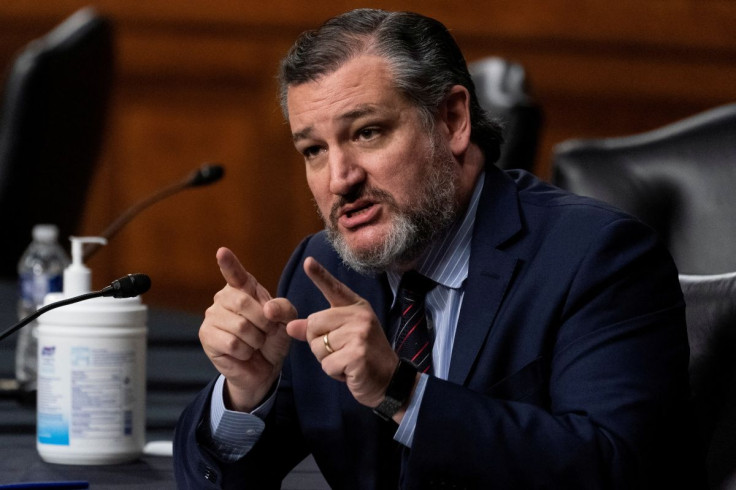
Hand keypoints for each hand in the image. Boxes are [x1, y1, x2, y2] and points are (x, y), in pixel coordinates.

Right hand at [199, 247, 295, 410]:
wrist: (264, 368)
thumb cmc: (273, 338)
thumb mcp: (287, 321)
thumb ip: (284, 309)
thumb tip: (268, 309)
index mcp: (244, 288)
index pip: (236, 273)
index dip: (229, 263)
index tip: (222, 251)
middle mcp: (224, 297)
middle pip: (243, 302)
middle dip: (263, 322)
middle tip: (266, 331)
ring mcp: (212, 316)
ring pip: (240, 326)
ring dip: (255, 340)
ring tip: (254, 343)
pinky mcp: (207, 336)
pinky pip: (232, 343)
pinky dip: (245, 351)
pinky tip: (243, 353)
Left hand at [286, 256, 398, 407]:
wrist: (390, 380)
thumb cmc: (363, 357)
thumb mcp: (342, 338)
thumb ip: (317, 330)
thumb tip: (290, 326)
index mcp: (356, 308)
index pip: (335, 288)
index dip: (320, 275)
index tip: (307, 262)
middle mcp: (359, 316)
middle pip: (314, 324)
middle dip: (319, 344)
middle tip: (342, 351)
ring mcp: (360, 334)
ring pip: (318, 346)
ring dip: (328, 361)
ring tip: (348, 361)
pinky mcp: (357, 354)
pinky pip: (327, 364)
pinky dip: (334, 373)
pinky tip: (350, 372)